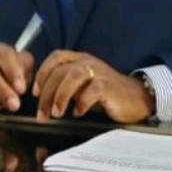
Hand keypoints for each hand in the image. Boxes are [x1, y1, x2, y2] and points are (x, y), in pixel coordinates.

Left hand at [32, 50, 154, 123]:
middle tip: (42, 114)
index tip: (34, 92)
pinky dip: (82, 102)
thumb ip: (66, 86)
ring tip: (56, 114)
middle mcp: (88, 62)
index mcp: (80, 59)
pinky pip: (92, 90)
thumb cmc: (106, 94)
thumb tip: (42, 98)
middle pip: (60, 71)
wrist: (136, 98)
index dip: (43, 72)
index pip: (56, 57)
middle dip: (47, 93)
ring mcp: (100, 73)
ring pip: (74, 75)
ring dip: (61, 95)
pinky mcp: (109, 86)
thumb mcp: (83, 86)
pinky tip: (78, 113)